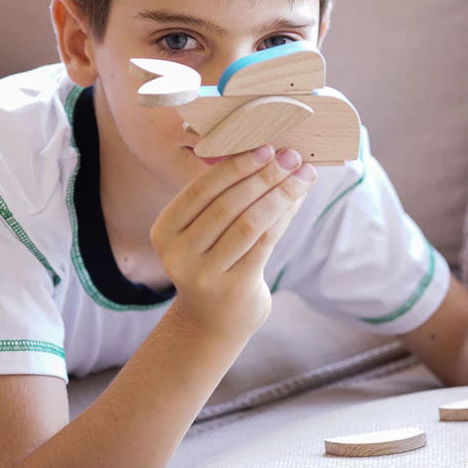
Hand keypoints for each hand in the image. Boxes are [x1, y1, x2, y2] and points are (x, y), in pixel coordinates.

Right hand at [151, 145, 315, 340]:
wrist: (212, 319)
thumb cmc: (211, 260)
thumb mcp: (201, 231)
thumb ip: (221, 198)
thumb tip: (266, 154)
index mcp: (165, 232)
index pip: (200, 190)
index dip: (234, 167)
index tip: (265, 147)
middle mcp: (179, 255)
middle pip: (227, 205)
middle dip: (263, 176)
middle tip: (291, 157)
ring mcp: (205, 275)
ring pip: (249, 223)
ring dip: (280, 194)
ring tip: (303, 176)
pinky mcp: (234, 288)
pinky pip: (265, 243)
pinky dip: (284, 216)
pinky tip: (297, 200)